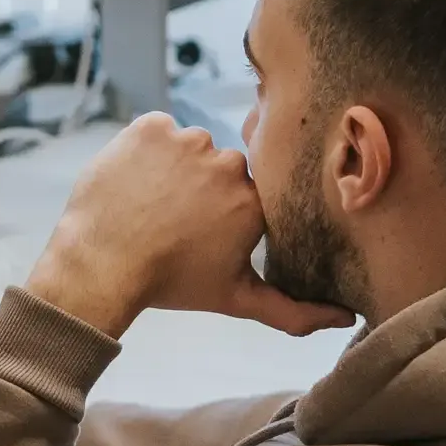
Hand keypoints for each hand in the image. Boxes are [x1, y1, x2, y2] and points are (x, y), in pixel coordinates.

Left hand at [24, 114, 354, 342]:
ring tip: (151, 203)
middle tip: (174, 222)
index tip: (203, 232)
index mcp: (255, 201)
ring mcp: (189, 140)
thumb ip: (293, 311)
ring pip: (190, 148)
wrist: (100, 265)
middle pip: (221, 169)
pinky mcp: (151, 126)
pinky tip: (136, 181)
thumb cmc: (170, 284)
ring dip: (175, 168)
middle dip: (202, 190)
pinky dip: (147, 149)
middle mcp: (230, 164)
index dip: (225, 213)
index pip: (249, 194)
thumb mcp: (236, 299)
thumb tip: (344, 320)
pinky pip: (157, 130)